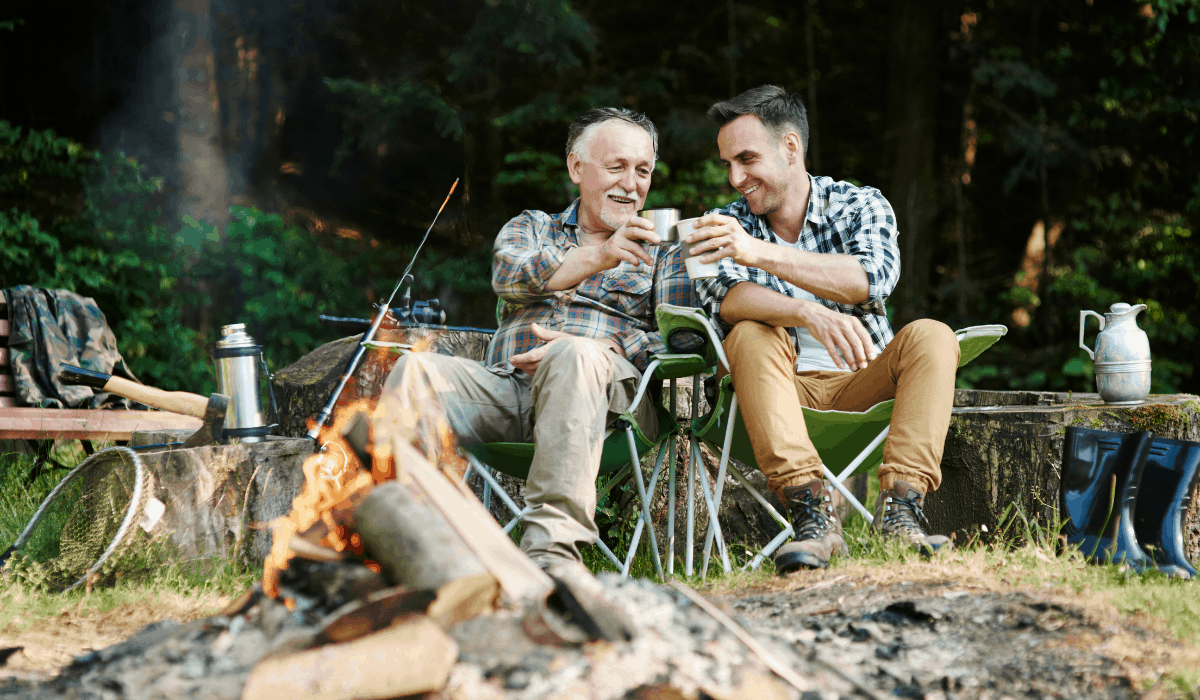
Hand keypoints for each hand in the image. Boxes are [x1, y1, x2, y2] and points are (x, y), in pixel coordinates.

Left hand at [509, 323, 624, 373]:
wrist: (589, 355)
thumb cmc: (573, 343)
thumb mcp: (559, 336)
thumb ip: (544, 333)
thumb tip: (532, 326)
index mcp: (552, 350)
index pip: (533, 356)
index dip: (521, 358)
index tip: (511, 359)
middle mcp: (552, 361)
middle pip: (531, 365)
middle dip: (521, 363)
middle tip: (513, 361)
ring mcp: (554, 369)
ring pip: (535, 371)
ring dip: (526, 368)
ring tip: (519, 364)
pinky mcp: (556, 373)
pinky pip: (542, 374)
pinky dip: (533, 372)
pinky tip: (530, 368)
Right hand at [596, 216, 660, 268]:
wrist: (600, 256)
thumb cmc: (619, 247)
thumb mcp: (627, 238)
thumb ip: (638, 236)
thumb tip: (656, 238)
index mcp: (625, 227)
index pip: (634, 220)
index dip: (643, 222)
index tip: (652, 226)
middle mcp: (620, 232)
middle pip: (635, 231)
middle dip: (648, 235)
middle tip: (658, 240)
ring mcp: (616, 242)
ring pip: (634, 247)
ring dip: (645, 255)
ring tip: (651, 262)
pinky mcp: (613, 252)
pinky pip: (628, 256)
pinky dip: (635, 261)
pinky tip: (637, 264)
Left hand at [684, 213, 764, 266]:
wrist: (757, 252)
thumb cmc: (741, 242)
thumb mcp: (733, 230)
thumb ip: (722, 229)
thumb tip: (701, 232)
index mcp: (730, 221)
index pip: (714, 217)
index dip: (702, 220)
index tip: (693, 225)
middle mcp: (732, 228)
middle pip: (710, 231)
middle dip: (696, 235)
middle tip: (687, 240)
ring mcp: (733, 239)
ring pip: (712, 242)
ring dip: (700, 247)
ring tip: (691, 251)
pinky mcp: (734, 250)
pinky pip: (719, 254)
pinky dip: (709, 257)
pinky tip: (701, 260)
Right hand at [798, 302, 877, 370]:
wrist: (814, 313)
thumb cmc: (834, 321)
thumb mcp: (847, 322)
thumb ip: (856, 333)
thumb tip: (867, 350)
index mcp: (853, 321)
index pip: (864, 336)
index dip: (869, 348)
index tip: (872, 358)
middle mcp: (844, 325)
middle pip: (856, 343)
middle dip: (861, 356)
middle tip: (863, 366)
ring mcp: (834, 330)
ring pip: (845, 348)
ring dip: (850, 360)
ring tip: (853, 368)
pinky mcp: (824, 336)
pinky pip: (832, 350)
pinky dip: (837, 360)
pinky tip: (841, 366)